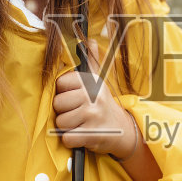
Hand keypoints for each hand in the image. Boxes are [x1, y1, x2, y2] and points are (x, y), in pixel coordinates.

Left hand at [54, 38, 140, 160]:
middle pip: (58, 104)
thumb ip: (92, 63)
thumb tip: (89, 40)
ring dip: (68, 127)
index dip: (64, 93)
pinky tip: (82, 136)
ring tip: (81, 125)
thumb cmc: (104, 107)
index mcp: (91, 82)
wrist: (124, 131)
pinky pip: (67, 137)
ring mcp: (92, 115)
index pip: (60, 83)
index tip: (75, 98)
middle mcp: (93, 96)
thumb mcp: (99, 84)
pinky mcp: (91, 134)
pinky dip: (72, 140)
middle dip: (64, 112)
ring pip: (60, 122)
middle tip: (79, 114)